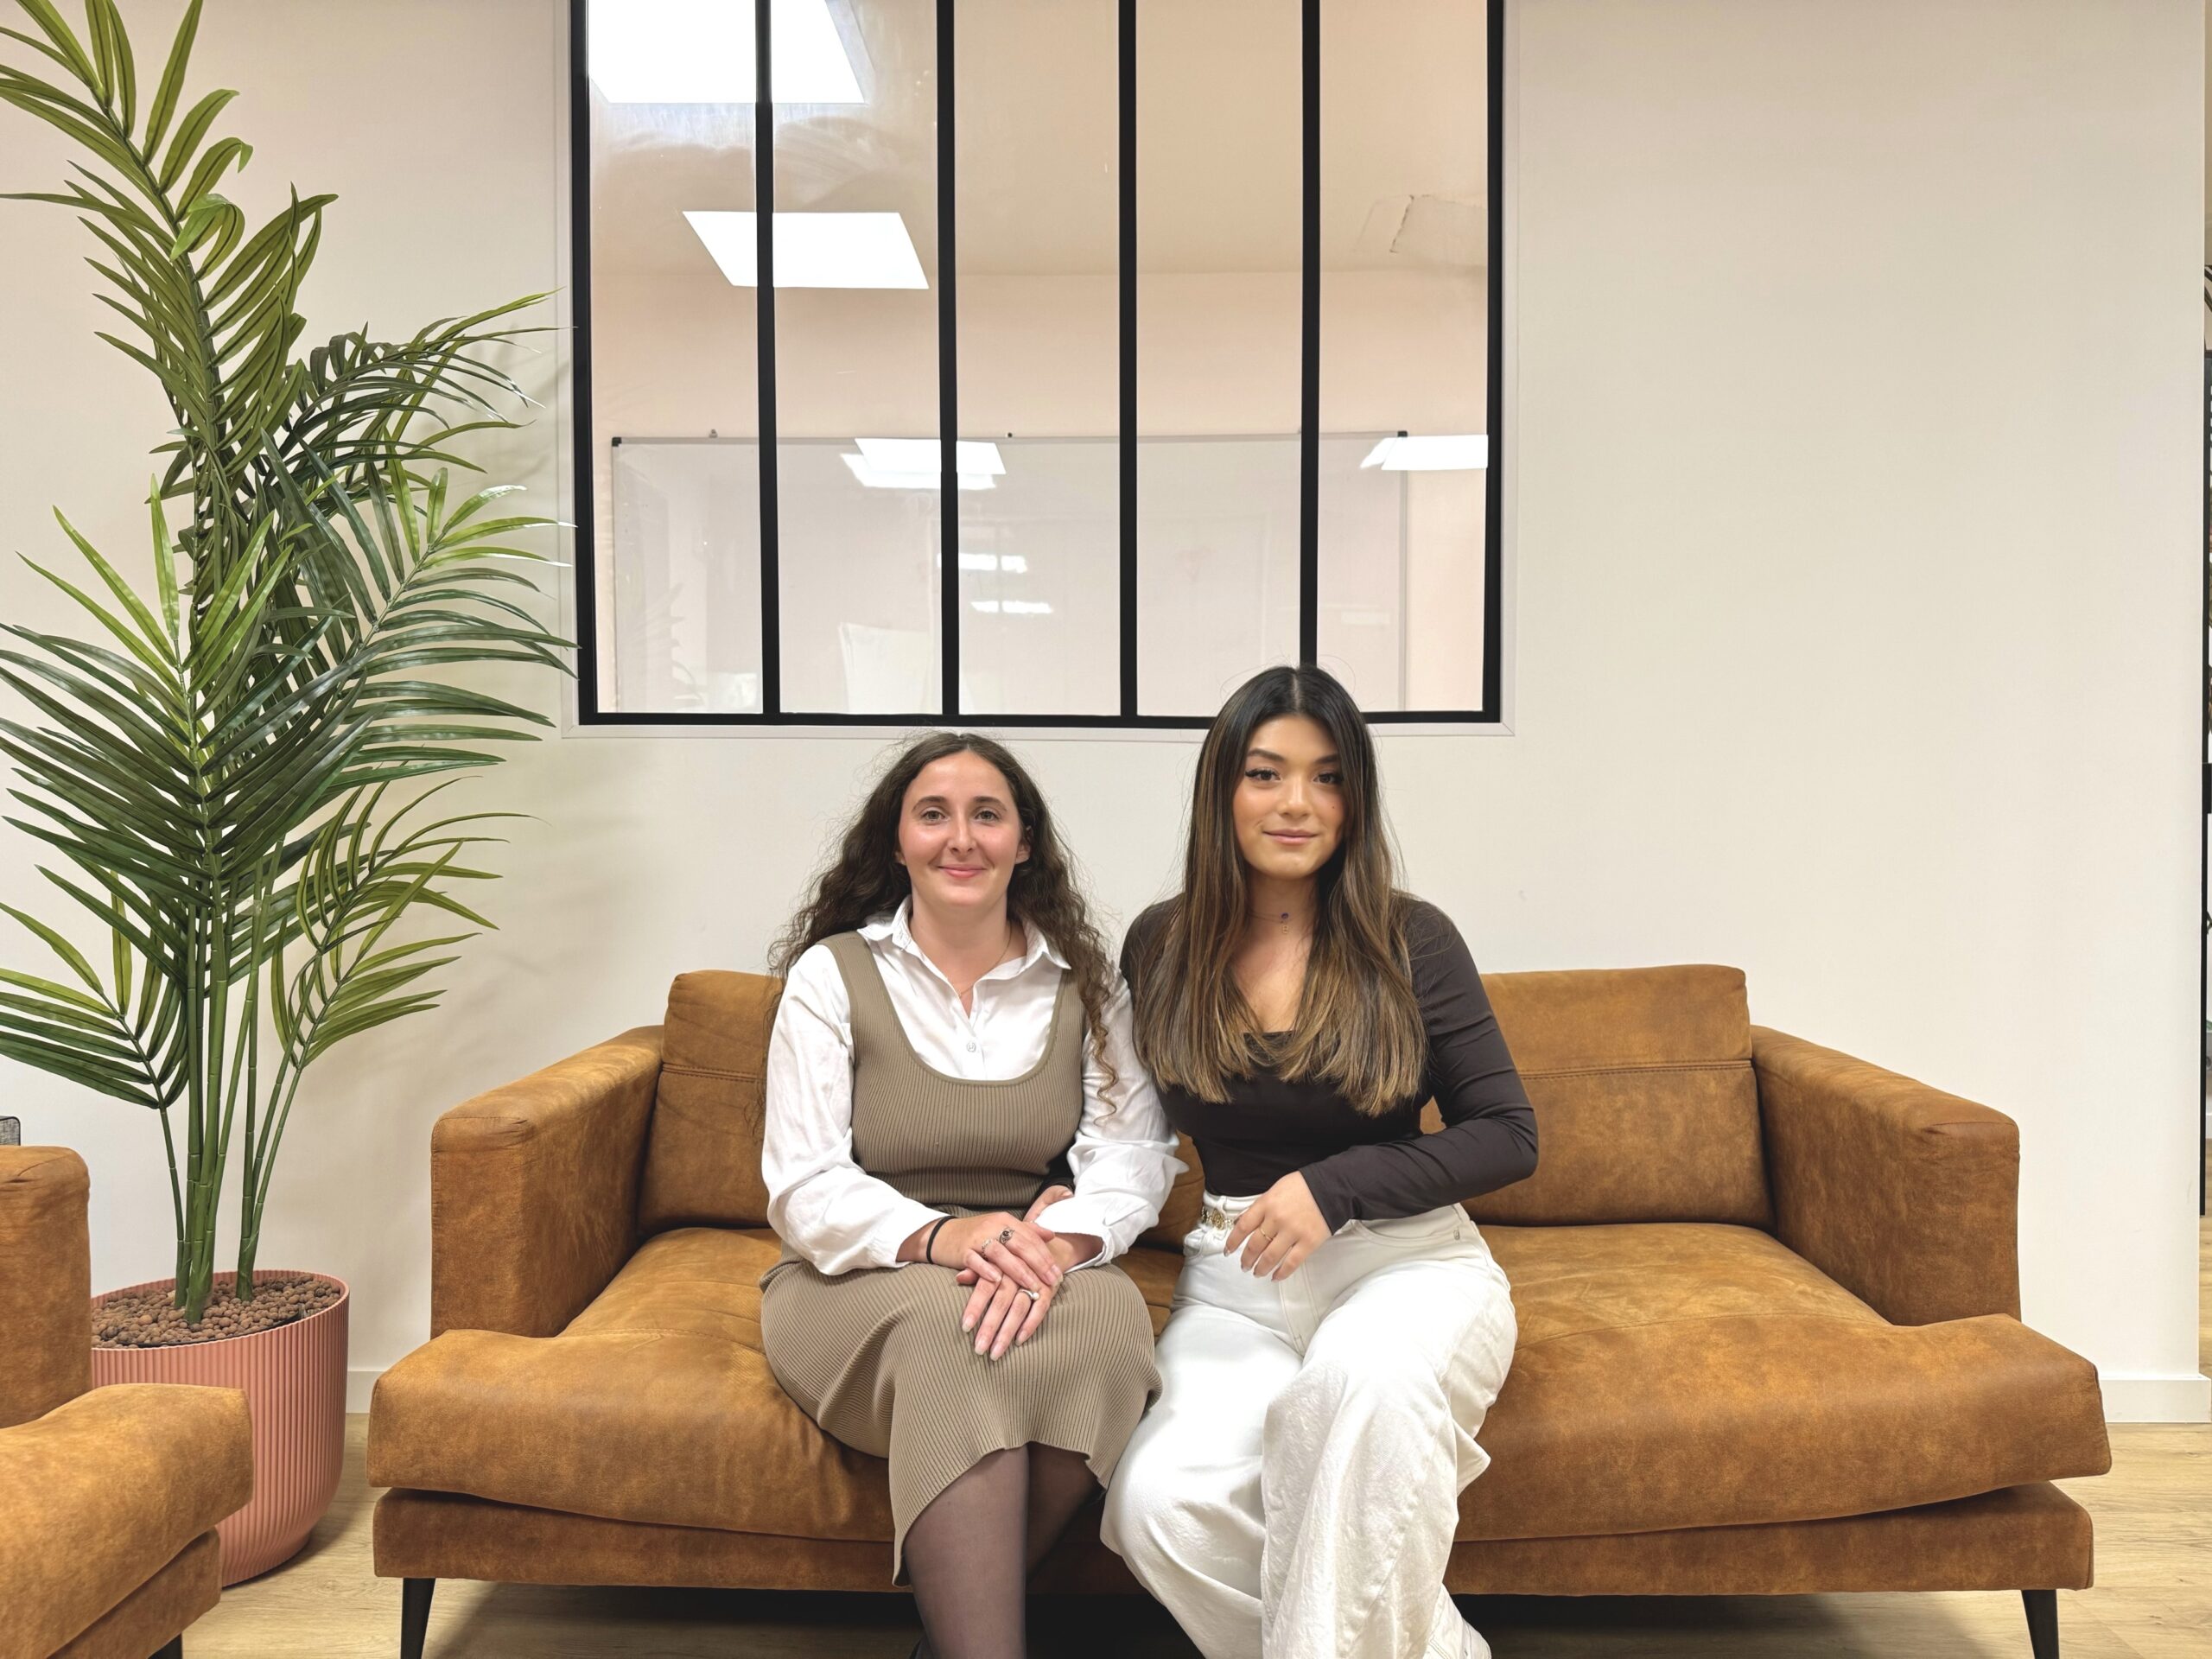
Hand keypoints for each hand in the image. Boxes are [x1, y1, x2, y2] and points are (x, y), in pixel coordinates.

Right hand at [936, 1206, 1062, 1297]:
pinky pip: (974, 1260)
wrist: (942, 1236)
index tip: (1058, 1274)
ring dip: (1018, 1271)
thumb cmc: (977, 1236)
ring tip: (1032, 1286)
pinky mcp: (961, 1250)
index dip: (1046, 1256)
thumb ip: (1026, 1232)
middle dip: (1038, 1264)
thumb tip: (1051, 1235)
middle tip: (1052, 1282)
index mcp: (1005, 1221)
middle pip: (1020, 1245)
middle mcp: (993, 1226)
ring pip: (1001, 1253)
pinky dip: (986, 1270)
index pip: (1031, 1237)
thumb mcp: (1002, 1230)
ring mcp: (976, 1237)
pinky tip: (997, 1281)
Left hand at [1222, 1171, 1329, 1279]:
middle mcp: (1277, 1219)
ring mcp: (1293, 1232)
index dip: (1233, 1241)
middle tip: (1243, 1265)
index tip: (1228, 1250)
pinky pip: (1292, 1262)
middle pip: (1255, 1244)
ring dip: (1260, 1268)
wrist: (1331, 1187)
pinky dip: (1281, 1273)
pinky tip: (1275, 1277)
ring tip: (1257, 1272)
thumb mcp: (1275, 1190)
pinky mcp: (1308, 1242)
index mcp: (1267, 1203)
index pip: (1243, 1226)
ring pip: (1270, 1257)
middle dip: (1246, 1258)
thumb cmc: (1303, 1187)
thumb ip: (1259, 1207)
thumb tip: (1241, 1222)